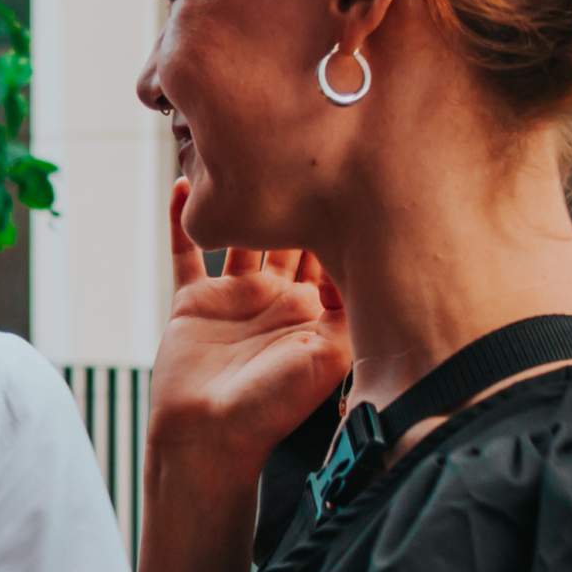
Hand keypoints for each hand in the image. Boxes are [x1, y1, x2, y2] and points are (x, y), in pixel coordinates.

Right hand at [126, 182, 351, 571]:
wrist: (205, 440)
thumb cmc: (269, 409)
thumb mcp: (328, 355)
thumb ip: (353, 309)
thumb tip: (388, 258)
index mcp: (322, 309)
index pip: (343, 244)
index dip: (349, 206)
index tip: (357, 157)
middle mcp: (285, 296)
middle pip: (295, 226)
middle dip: (298, 185)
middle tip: (301, 131)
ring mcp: (239, 297)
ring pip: (242, 229)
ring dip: (242, 190)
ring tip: (241, 143)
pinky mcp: (196, 302)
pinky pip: (188, 251)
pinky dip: (183, 217)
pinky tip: (186, 180)